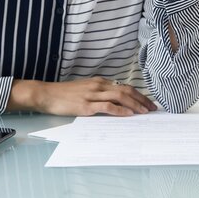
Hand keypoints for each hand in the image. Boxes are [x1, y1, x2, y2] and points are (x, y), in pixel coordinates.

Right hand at [6, 77, 157, 115]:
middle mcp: (98, 86)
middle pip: (126, 91)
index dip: (139, 95)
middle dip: (142, 100)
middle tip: (153, 109)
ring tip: (145, 113)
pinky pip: (107, 107)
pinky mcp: (85, 106)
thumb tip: (115, 102)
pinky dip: (120, 110)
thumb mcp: (85, 89)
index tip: (149, 102)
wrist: (46, 94)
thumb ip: (99, 93)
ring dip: (135, 105)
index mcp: (99, 82)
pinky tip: (128, 115)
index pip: (124, 87)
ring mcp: (92, 95)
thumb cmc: (64, 94)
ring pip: (119, 97)